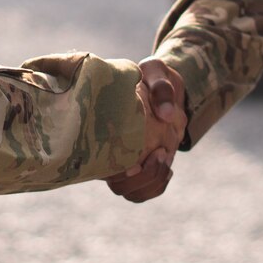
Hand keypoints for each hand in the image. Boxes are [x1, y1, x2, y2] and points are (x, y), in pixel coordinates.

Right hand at [107, 58, 186, 202]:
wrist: (165, 86)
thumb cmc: (152, 76)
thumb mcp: (155, 71)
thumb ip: (160, 86)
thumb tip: (166, 114)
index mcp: (102, 130)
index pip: (96, 165)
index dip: (113, 173)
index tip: (133, 163)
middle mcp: (109, 152)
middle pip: (117, 185)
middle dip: (141, 178)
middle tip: (160, 153)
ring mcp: (126, 163)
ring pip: (131, 191)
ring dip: (152, 182)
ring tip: (165, 156)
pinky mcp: (142, 167)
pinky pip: (145, 191)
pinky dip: (158, 186)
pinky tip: (167, 167)